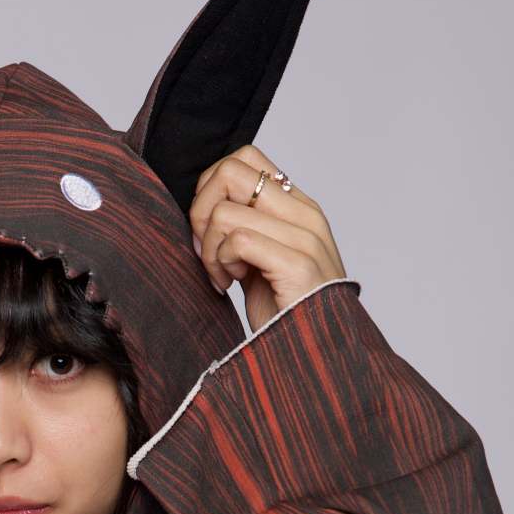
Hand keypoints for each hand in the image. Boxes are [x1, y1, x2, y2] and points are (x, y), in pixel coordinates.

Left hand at [188, 145, 346, 334]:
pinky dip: (220, 264)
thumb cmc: (283, 313)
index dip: (211, 187)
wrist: (313, 355)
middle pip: (229, 172)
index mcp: (297, 207)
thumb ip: (243, 227)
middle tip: (207, 250)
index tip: (209, 229)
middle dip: (200, 211)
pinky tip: (231, 285)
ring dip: (209, 249)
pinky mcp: (298, 263)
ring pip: (224, 211)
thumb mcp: (259, 259)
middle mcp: (304, 214)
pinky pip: (237, 239)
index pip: (245, 158)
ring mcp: (304, 237)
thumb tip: (200, 207)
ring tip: (224, 275)